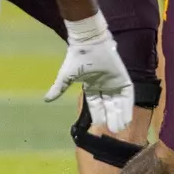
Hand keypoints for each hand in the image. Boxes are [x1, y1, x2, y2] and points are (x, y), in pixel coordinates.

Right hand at [44, 13, 133, 132]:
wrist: (89, 42)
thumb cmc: (77, 58)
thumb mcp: (66, 76)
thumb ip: (59, 88)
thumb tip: (46, 99)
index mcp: (92, 85)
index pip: (96, 104)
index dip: (98, 115)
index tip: (99, 127)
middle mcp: (104, 85)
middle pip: (109, 105)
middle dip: (111, 118)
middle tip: (113, 131)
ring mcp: (114, 82)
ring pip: (118, 102)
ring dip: (120, 114)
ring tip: (120, 128)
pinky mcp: (123, 77)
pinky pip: (128, 95)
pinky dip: (128, 106)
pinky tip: (127, 117)